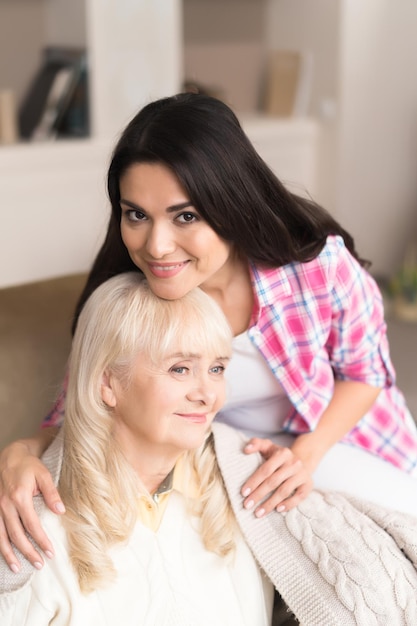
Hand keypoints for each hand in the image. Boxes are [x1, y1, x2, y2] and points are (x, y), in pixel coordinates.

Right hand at [0, 441, 64, 571]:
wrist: (10, 457)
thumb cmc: (29, 466)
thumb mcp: (44, 475)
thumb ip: (52, 493)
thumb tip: (61, 511)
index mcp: (20, 497)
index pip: (32, 525)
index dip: (41, 541)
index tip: (50, 552)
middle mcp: (5, 505)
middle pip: (17, 535)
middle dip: (28, 552)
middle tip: (39, 564)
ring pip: (1, 537)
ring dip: (9, 555)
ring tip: (18, 568)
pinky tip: (4, 555)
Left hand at [240, 437, 312, 516]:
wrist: (302, 460)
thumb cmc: (279, 456)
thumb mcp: (268, 446)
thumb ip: (256, 444)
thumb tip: (245, 449)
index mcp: (282, 453)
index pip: (266, 469)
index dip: (254, 481)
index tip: (243, 493)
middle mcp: (293, 463)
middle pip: (273, 481)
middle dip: (259, 495)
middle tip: (247, 505)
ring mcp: (302, 474)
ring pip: (284, 491)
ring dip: (270, 503)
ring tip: (258, 512)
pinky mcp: (308, 484)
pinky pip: (299, 496)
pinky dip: (289, 504)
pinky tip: (278, 510)